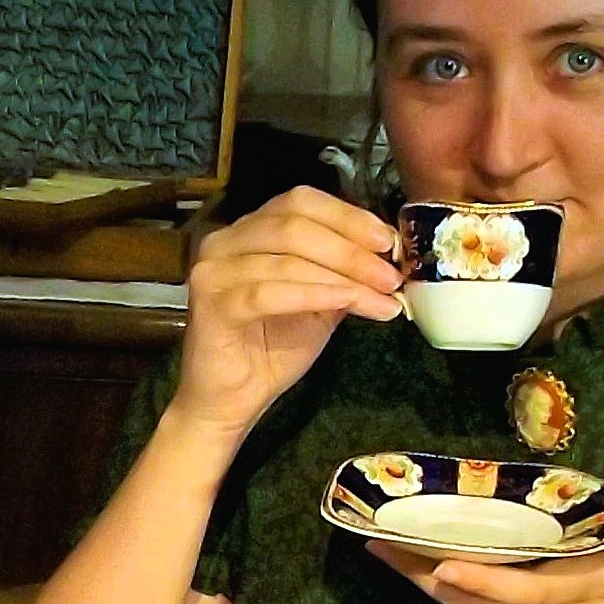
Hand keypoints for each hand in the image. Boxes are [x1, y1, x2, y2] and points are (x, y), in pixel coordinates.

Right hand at [169, 186, 403, 440]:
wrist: (229, 402)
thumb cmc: (270, 351)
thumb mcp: (319, 304)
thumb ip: (343, 275)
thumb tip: (389, 256)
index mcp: (249, 231)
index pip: (300, 202)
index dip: (348, 217)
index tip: (388, 241)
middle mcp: (225, 241)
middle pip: (295, 224)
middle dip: (351, 249)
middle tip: (390, 275)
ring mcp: (214, 270)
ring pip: (287, 257)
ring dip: (344, 275)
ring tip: (382, 296)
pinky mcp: (213, 304)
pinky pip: (271, 292)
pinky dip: (317, 294)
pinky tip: (349, 303)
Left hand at [367, 511, 603, 603]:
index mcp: (580, 595)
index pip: (521, 590)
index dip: (481, 579)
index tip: (442, 564)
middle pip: (475, 601)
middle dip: (424, 574)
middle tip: (377, 542)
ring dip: (427, 583)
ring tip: (385, 549)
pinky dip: (452, 591)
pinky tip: (427, 569)